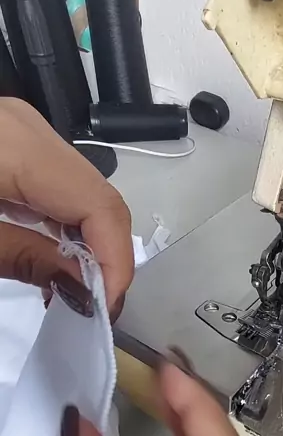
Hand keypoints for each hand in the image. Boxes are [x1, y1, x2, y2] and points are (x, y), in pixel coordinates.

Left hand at [0, 98, 132, 309]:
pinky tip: (56, 257)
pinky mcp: (15, 141)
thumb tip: (85, 287)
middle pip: (99, 198)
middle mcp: (33, 129)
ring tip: (75, 290)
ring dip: (89, 244)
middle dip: (106, 257)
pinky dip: (65, 224)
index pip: (100, 205)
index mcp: (21, 145)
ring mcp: (24, 131)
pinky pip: (60, 185)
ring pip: (84, 193)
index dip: (115, 261)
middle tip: (95, 305)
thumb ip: (27, 259)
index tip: (108, 306)